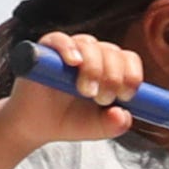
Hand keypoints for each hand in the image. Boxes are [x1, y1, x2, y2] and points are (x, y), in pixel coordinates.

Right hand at [9, 32, 140, 144]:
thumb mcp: (98, 128)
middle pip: (112, 52)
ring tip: (85, 92)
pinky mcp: (46, 49)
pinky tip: (73, 62)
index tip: (125, 96)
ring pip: (90, 45)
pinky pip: (59, 40)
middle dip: (112, 77)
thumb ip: (115, 124)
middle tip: (101, 99)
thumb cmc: (70, 121)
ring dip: (93, 68)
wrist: (36, 126)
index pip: (129, 59)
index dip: (132, 75)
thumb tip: (123, 115)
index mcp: (110, 68)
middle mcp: (92, 54)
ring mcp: (69, 49)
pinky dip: (68, 48)